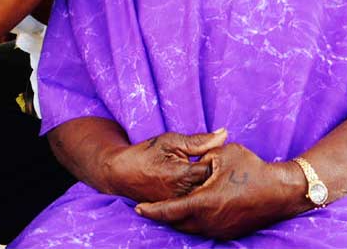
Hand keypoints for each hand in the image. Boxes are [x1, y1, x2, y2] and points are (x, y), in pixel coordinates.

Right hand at [102, 129, 226, 203]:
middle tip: (213, 164)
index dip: (219, 159)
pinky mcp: (177, 211)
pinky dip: (201, 194)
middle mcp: (184, 195)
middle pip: (214, 186)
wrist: (122, 174)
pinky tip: (197, 185)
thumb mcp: (171, 141)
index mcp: (183, 175)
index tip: (216, 153)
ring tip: (203, 173)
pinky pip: (197, 203)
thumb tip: (224, 134)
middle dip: (218, 175)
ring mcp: (180, 206)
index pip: (215, 168)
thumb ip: (199, 141)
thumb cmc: (146, 153)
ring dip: (210, 185)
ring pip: (207, 196)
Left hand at [135, 143, 304, 239]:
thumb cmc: (252, 169)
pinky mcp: (229, 232)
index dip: (153, 211)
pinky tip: (189, 211)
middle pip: (177, 222)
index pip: (170, 210)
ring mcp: (220, 229)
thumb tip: (191, 161)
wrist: (281, 191)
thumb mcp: (223, 154)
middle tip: (150, 207)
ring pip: (190, 228)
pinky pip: (204, 229)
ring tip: (167, 208)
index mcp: (204, 202)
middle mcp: (210, 221)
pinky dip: (193, 221)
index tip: (139, 209)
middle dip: (163, 215)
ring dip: (178, 219)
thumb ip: (201, 155)